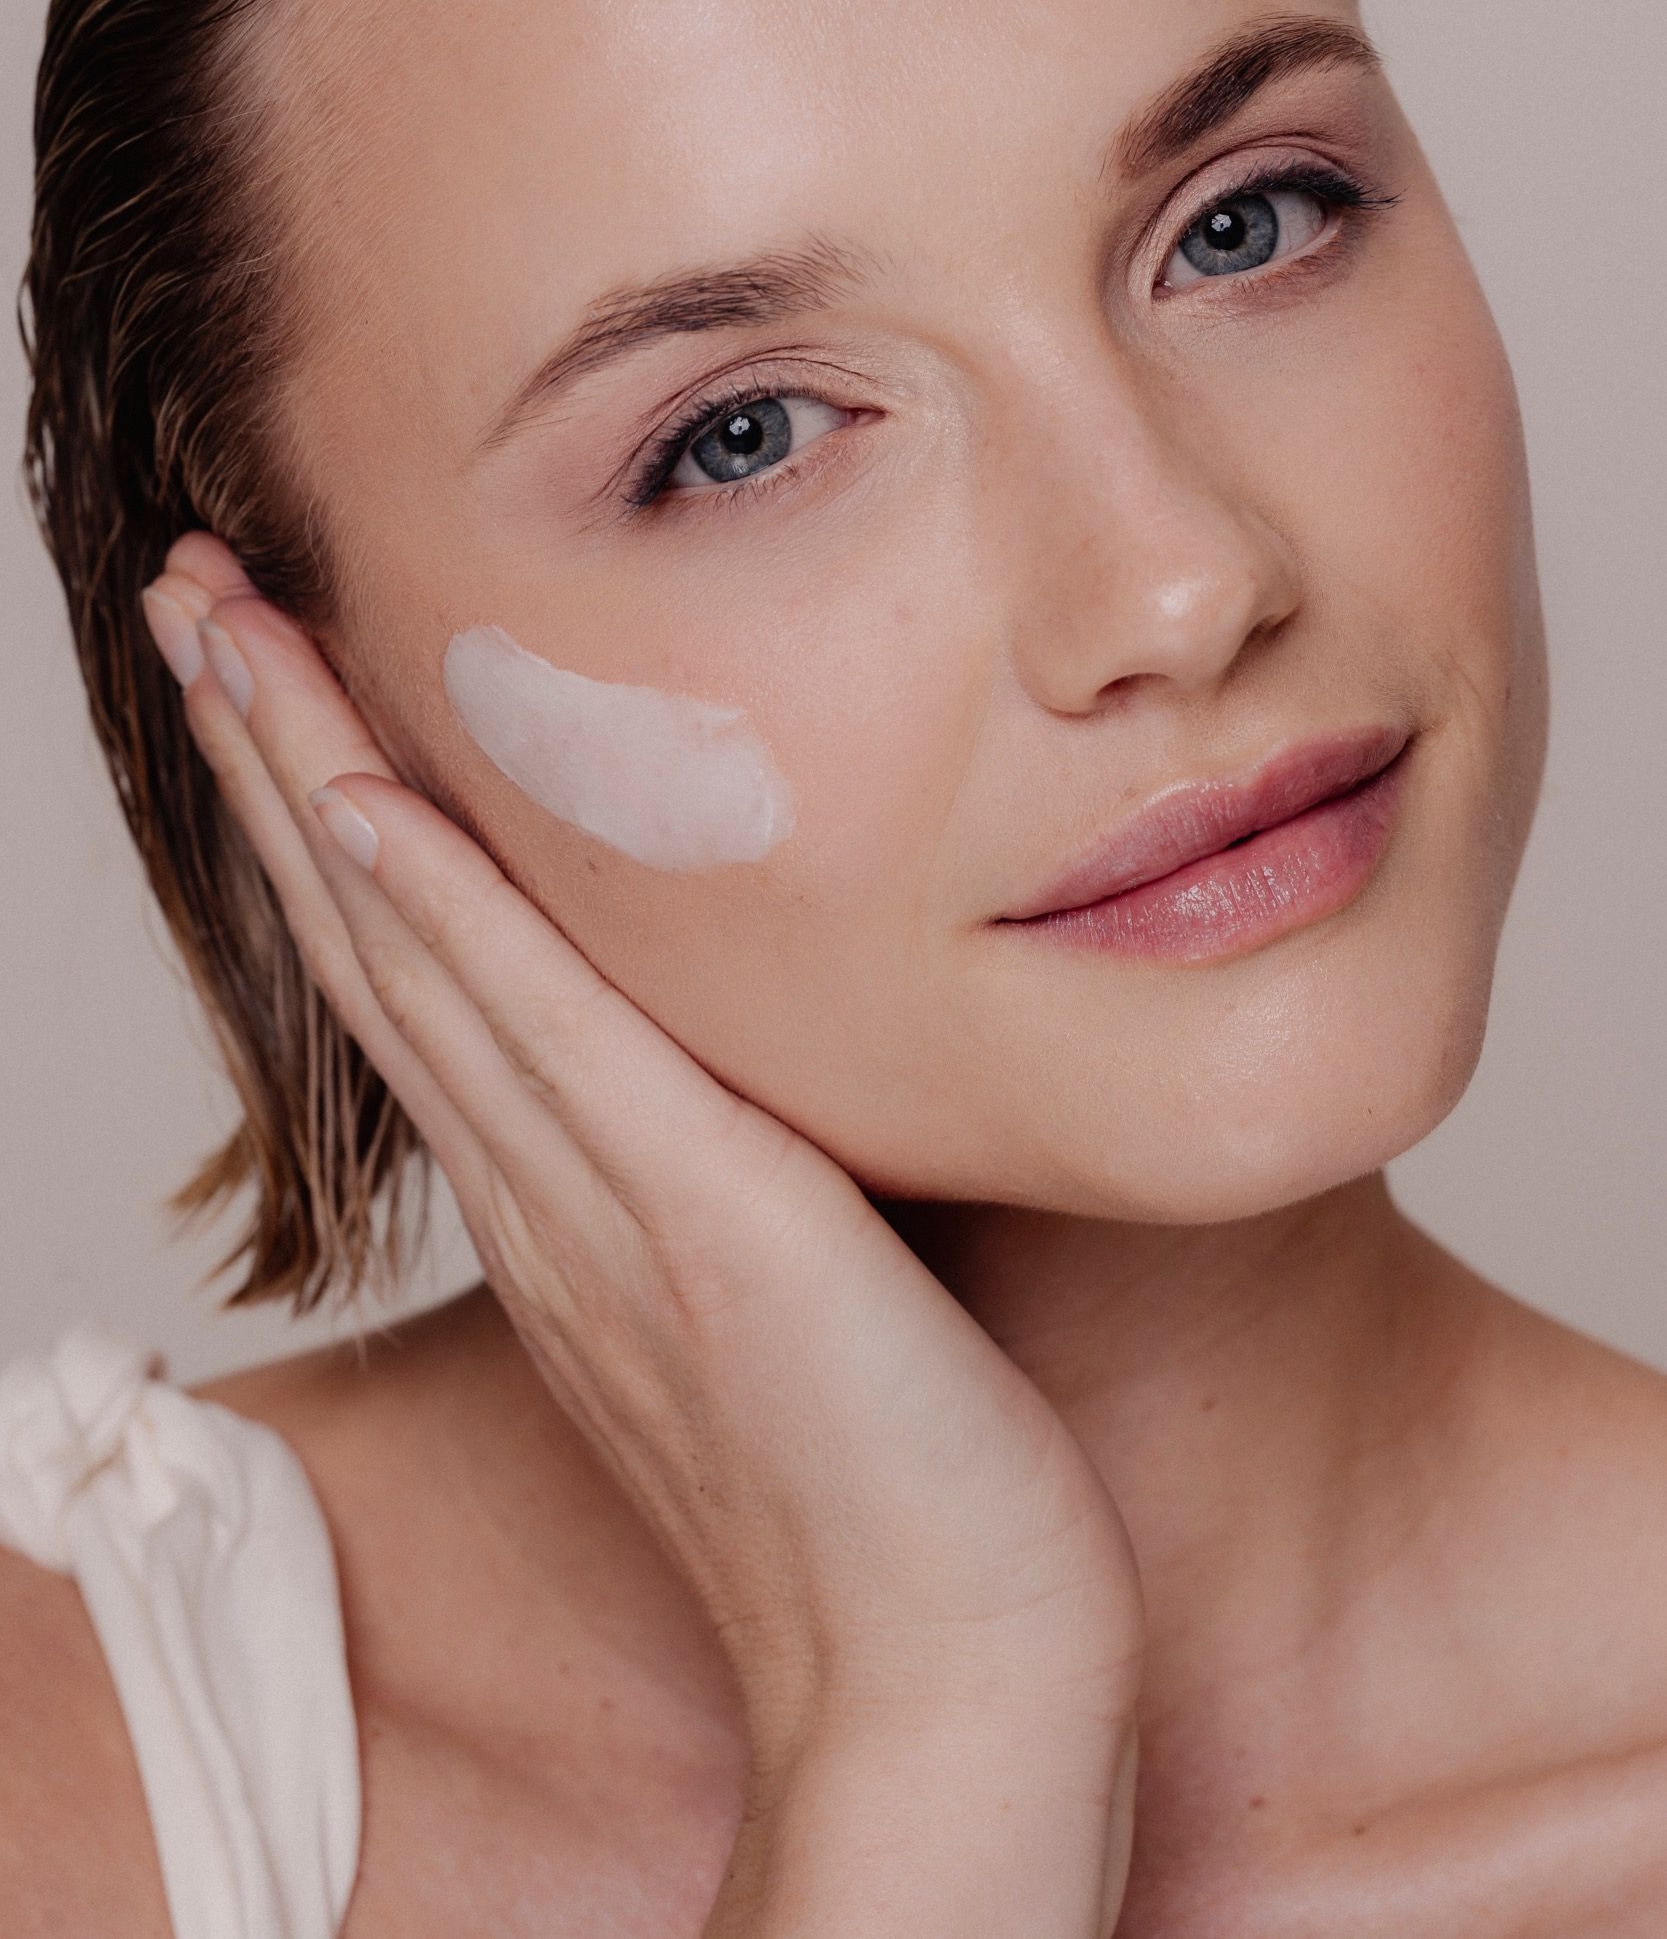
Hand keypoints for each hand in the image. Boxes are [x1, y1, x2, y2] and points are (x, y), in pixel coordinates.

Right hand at [142, 535, 1142, 1934]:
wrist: (953, 1679)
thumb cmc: (900, 1488)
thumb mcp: (786, 1277)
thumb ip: (731, 1164)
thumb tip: (742, 1059)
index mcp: (570, 1196)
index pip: (420, 965)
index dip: (334, 810)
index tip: (279, 674)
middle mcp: (550, 1187)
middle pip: (374, 930)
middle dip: (279, 754)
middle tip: (198, 598)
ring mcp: (606, 1208)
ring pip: (420, 951)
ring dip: (315, 779)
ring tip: (232, 628)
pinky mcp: (707, 1230)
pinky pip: (546, 1042)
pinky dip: (444, 914)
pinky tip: (369, 798)